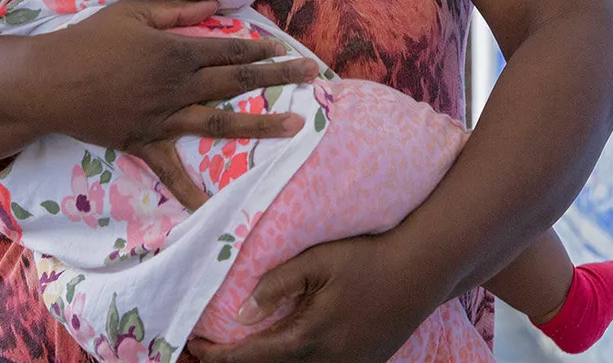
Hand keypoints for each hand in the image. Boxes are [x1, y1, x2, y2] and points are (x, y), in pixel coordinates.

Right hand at [50, 0, 318, 208]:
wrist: (52, 81)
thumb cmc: (91, 39)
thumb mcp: (134, 12)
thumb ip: (179, 9)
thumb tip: (218, 5)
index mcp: (178, 51)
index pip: (230, 48)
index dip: (261, 47)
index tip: (288, 48)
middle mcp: (179, 86)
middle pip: (237, 80)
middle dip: (278, 75)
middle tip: (314, 75)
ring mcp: (165, 118)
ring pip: (221, 121)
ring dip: (261, 123)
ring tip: (297, 126)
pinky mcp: (146, 143)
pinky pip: (171, 170)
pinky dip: (190, 191)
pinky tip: (213, 209)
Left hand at [188, 233, 445, 362]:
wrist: (420, 271)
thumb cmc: (366, 259)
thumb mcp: (318, 261)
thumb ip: (278, 285)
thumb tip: (242, 315)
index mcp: (310, 339)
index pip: (253, 356)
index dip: (219, 355)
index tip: (192, 345)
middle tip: (200, 353)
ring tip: (229, 354)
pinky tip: (273, 350)